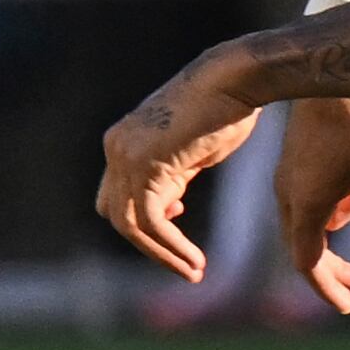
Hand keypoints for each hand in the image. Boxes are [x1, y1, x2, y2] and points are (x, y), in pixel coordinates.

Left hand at [97, 57, 262, 282]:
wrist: (235, 79)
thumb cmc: (224, 109)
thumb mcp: (188, 151)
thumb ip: (171, 177)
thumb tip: (168, 208)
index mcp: (122, 141)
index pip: (116, 197)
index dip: (142, 218)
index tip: (180, 219)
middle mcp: (116, 147)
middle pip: (115, 214)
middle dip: (147, 243)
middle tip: (184, 263)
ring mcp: (126, 155)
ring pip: (129, 224)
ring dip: (161, 254)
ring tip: (193, 270)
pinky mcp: (146, 166)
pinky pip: (150, 221)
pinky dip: (171, 246)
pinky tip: (195, 259)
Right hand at [271, 95, 349, 314]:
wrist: (331, 61)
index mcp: (304, 205)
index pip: (309, 263)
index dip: (330, 287)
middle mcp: (292, 191)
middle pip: (313, 241)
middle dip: (341, 264)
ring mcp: (298, 168)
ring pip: (331, 204)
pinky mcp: (309, 147)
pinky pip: (339, 175)